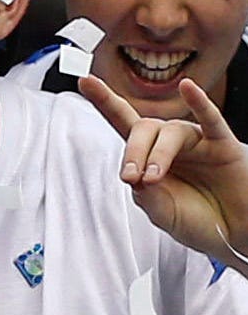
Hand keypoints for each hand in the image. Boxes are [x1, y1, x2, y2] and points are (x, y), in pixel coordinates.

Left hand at [84, 74, 247, 269]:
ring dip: (158, 154)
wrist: (236, 233)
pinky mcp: (224, 145)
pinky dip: (199, 103)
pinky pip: (211, 120)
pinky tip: (189, 87)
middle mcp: (171, 144)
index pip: (123, 124)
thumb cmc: (200, 221)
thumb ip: (148, 199)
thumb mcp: (165, 215)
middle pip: (142, 129)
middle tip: (131, 177)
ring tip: (154, 177)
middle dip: (132, 152)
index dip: (105, 102)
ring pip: (171, 131)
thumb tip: (138, 179)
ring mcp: (198, 142)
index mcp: (150, 157)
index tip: (83, 81)